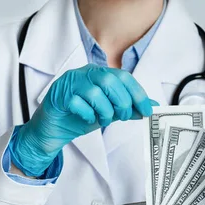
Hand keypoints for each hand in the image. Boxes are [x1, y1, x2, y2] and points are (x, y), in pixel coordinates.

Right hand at [10, 64, 156, 175]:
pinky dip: (87, 114)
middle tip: (122, 117)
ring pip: (94, 92)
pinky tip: (87, 120)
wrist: (53, 130)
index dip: (138, 93)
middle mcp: (84, 74)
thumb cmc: (80, 117)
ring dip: (105, 110)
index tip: (147, 110)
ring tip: (103, 120)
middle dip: (122, 102)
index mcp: (98, 74)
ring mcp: (69, 84)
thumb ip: (128, 109)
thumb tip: (151, 107)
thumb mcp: (109, 113)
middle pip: (109, 81)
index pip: (123, 77)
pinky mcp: (59, 97)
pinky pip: (77, 103)